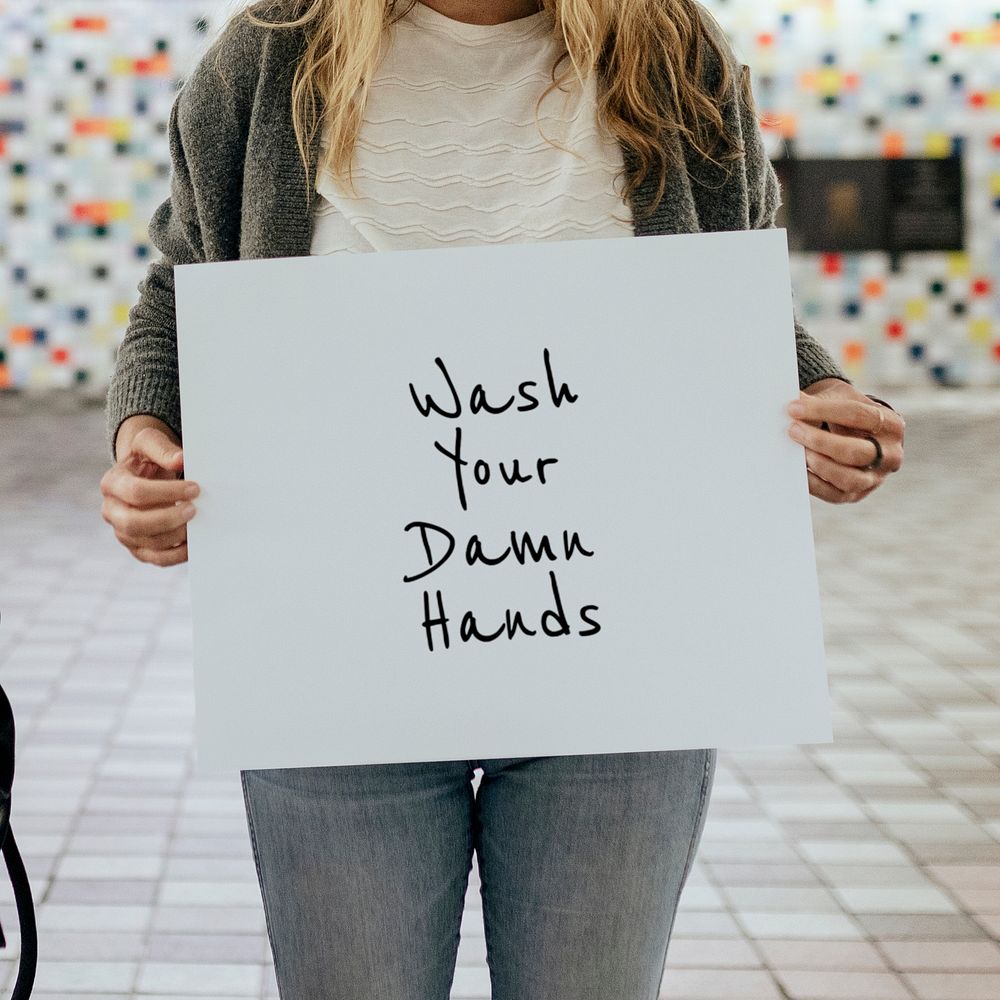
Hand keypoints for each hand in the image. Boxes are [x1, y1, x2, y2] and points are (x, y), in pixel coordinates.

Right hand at [100, 416, 199, 565]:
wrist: (144, 475)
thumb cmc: (148, 458)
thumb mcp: (150, 443)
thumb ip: (163, 449)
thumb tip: (181, 459)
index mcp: (112, 483)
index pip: (136, 492)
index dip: (167, 492)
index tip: (195, 488)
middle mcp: (112, 511)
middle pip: (133, 523)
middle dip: (168, 519)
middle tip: (194, 510)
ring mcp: (123, 532)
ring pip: (147, 543)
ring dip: (176, 536)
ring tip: (197, 523)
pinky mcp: (138, 548)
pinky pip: (157, 559)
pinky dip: (178, 555)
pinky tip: (195, 543)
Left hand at [787, 378, 903, 504]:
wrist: (850, 431)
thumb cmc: (843, 413)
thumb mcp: (838, 399)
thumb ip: (818, 402)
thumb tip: (793, 405)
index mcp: (891, 424)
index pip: (858, 415)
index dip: (823, 410)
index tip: (794, 408)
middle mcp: (890, 454)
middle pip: (855, 452)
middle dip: (819, 441)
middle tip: (793, 430)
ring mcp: (875, 478)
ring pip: (848, 478)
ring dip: (819, 464)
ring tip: (799, 451)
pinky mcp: (857, 494)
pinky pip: (835, 495)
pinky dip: (814, 484)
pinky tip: (799, 470)